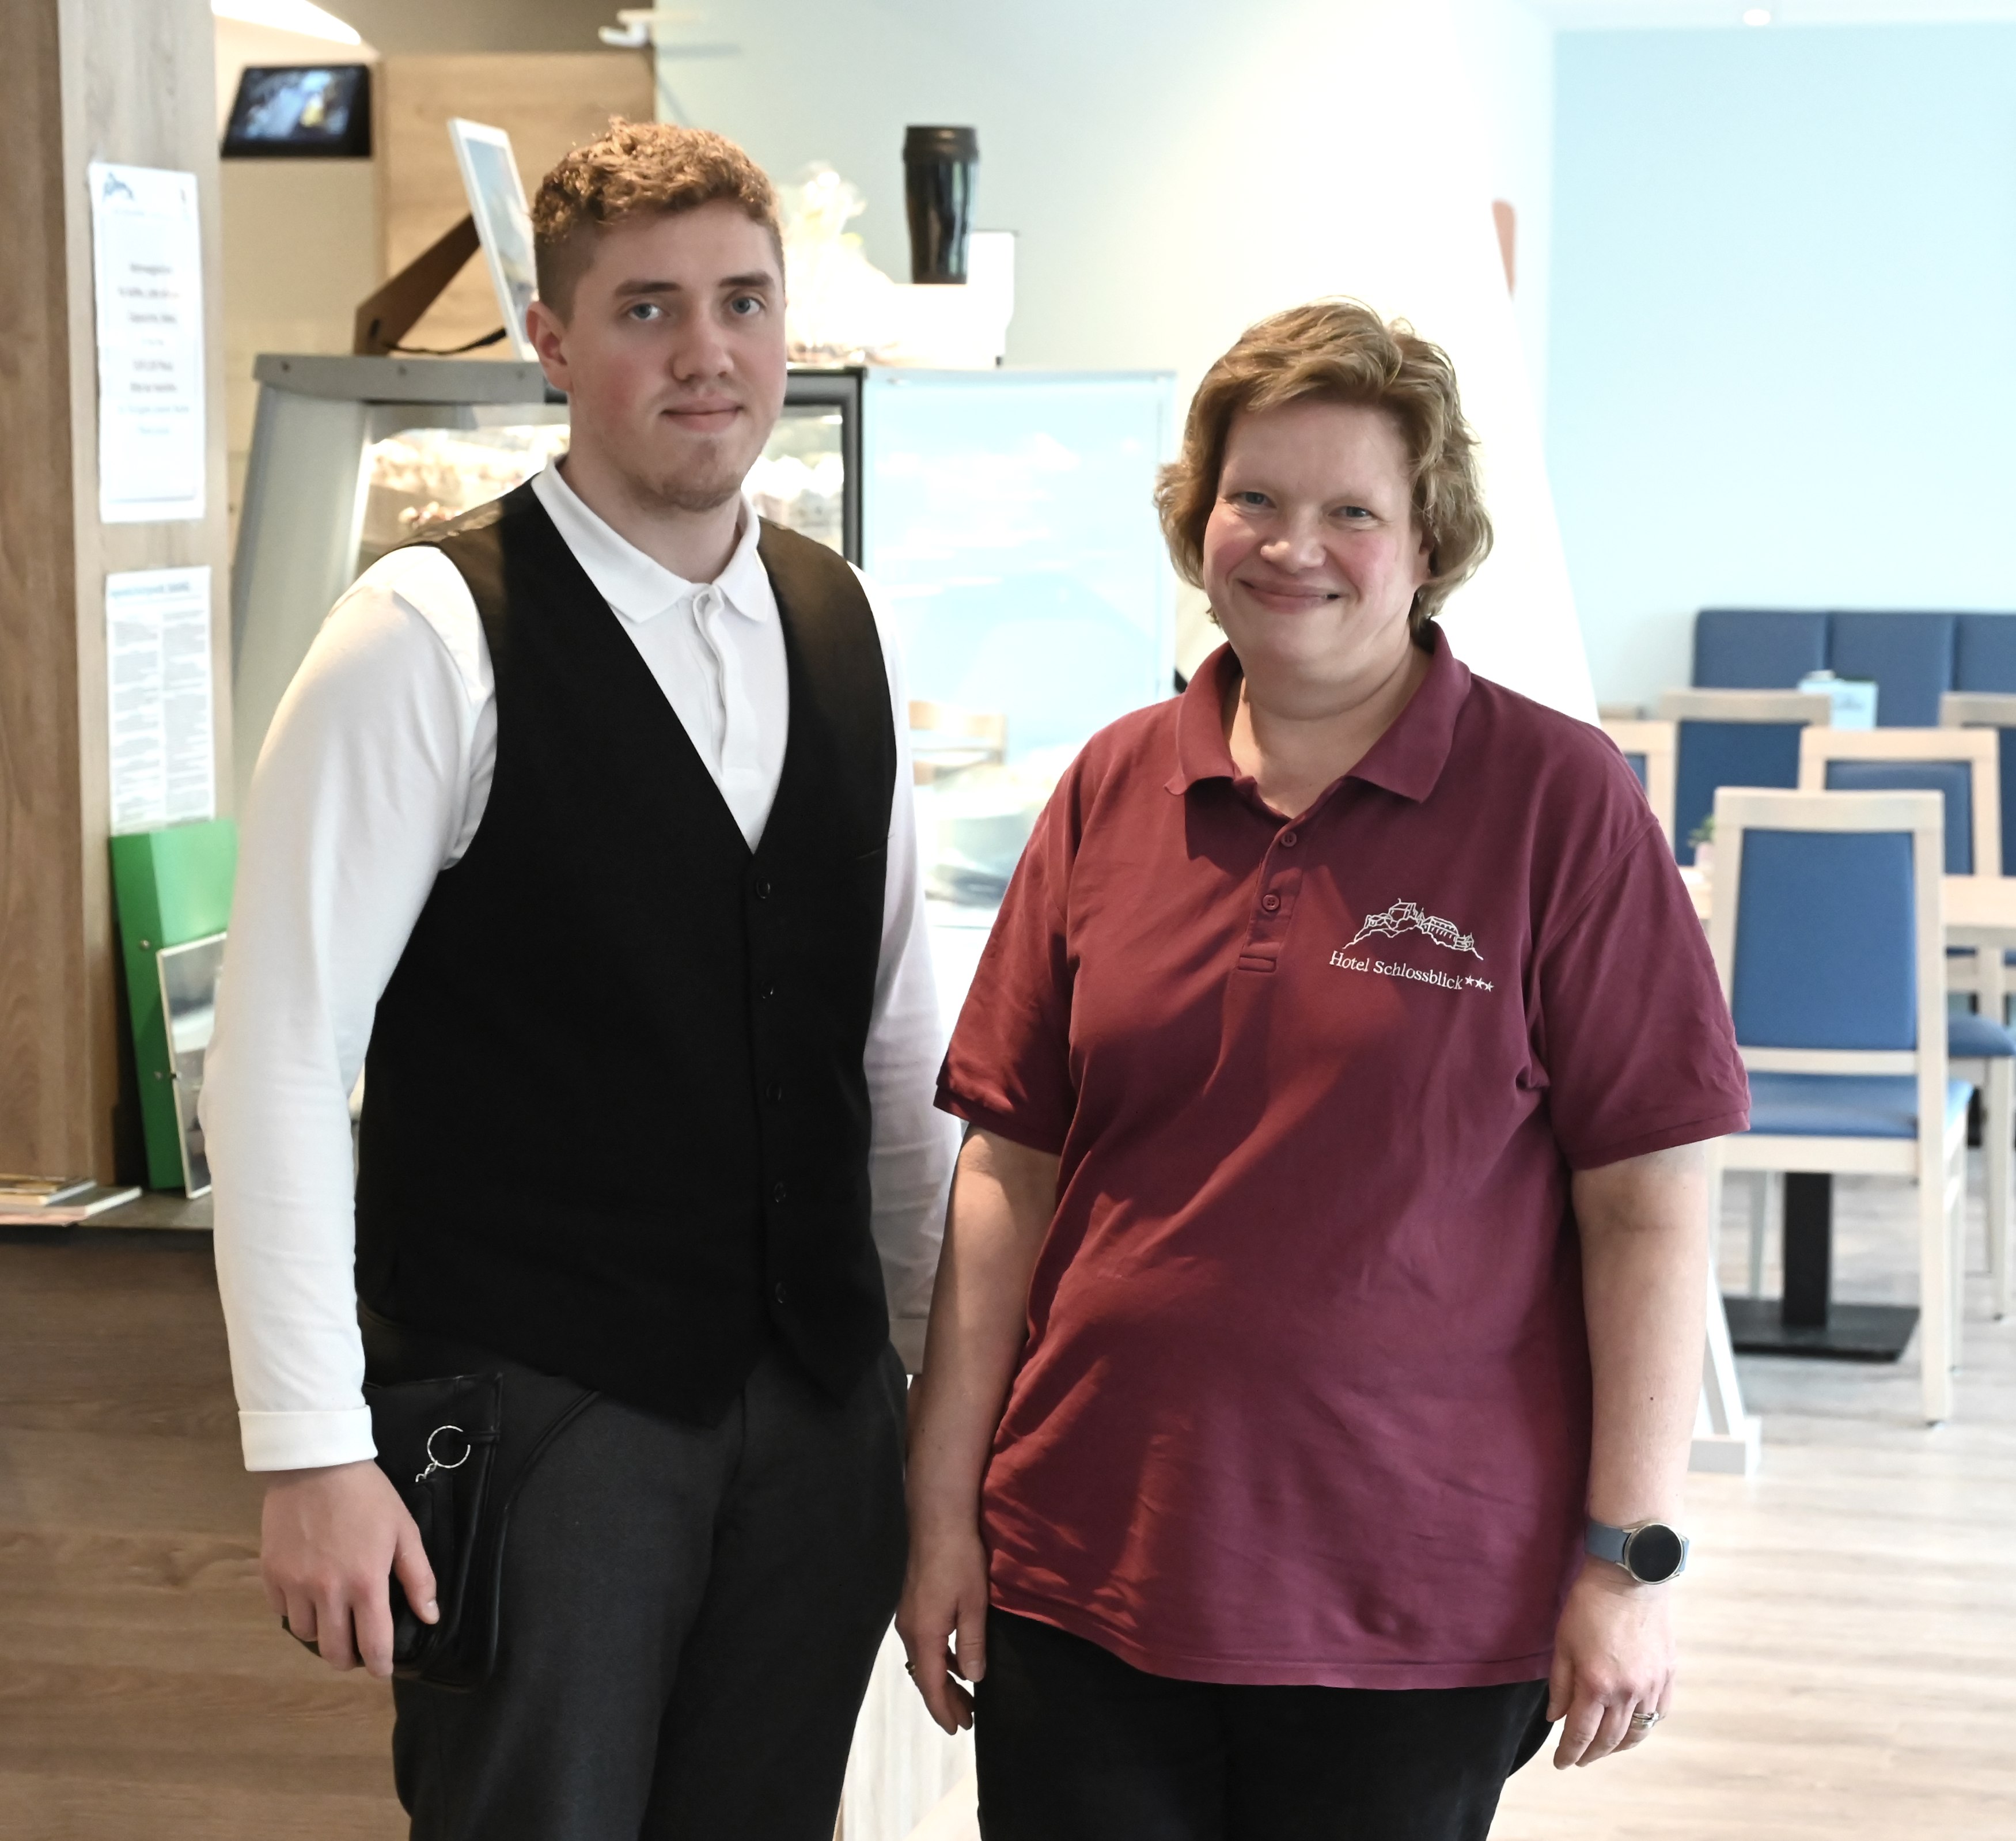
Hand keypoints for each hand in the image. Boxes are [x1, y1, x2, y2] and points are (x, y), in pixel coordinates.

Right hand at [260, 1459, 437, 1678]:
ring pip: (306, 1635)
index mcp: (365, 1582)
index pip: (373, 1644)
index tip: (382, 1669)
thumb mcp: (404, 1530)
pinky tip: (309, 1597)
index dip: (380, 1665)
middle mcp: (328, 1592)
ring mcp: (295, 1585)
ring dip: (322, 1634)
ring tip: (334, 1618)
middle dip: (349, 1658)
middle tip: (357, 1649)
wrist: (316, 1465)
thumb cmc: (368, 1496)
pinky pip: (282, 1612)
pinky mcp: (271, 1575)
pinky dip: (296, 1612)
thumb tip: (430, 1617)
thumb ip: (418, 1577)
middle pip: (334, 1651)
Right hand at [894, 1519, 989, 1733]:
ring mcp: (908, 1615)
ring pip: (923, 1659)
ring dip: (942, 1679)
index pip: (931, 1684)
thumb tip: (973, 1679)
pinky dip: (939, 1658)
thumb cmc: (959, 1561)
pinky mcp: (913, 1603)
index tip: (957, 1730)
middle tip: (966, 1720)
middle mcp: (909, 1629)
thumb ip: (972, 1644)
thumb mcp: (973, 1605)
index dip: (944, 1709)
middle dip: (944, 1699)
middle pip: (924, 1675)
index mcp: (924, 1634)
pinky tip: (956, 1658)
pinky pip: (924, 1643)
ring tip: (965, 1695)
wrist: (938, 1520)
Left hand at [1547, 1560, 1675, 1767]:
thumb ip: (1559, 1685)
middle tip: (1579, 1760)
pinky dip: (1644, 1727)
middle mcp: (1627, 1692)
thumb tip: (1555, 1718)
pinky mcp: (1668, 1676)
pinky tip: (1633, 1728)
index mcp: (1596, 1684)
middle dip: (1591, 1754)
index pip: (1580, 1733)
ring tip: (1603, 1749)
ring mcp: (1651, 1686)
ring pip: (1637, 1732)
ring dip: (1618, 1747)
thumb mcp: (1563, 1643)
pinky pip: (1658, 1714)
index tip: (1561, 1763)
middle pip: (1609, 1739)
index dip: (1569, 1752)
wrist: (1630, 1577)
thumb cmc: (1589, 1605)